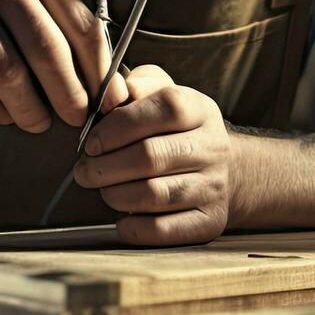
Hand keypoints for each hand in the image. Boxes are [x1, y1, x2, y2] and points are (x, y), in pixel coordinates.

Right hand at [0, 0, 126, 131]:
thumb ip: (60, 21)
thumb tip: (105, 81)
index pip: (82, 25)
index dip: (101, 71)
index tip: (110, 101)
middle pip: (47, 51)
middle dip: (68, 95)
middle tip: (76, 118)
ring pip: (6, 72)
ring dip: (28, 108)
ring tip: (37, 120)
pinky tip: (1, 109)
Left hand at [73, 65, 231, 245]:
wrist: (229, 172)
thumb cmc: (179, 131)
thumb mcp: (167, 95)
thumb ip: (139, 84)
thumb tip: (112, 91)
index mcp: (201, 110)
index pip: (164, 109)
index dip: (118, 126)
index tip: (91, 142)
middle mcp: (213, 148)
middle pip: (151, 156)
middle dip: (105, 167)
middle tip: (84, 171)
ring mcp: (214, 187)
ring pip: (153, 194)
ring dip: (115, 195)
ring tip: (104, 190)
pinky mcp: (209, 222)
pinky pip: (164, 229)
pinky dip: (134, 228)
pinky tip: (122, 220)